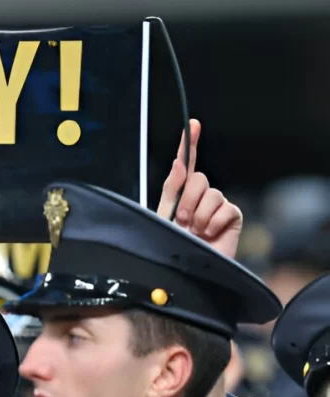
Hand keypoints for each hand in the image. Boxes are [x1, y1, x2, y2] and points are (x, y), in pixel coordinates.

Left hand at [157, 120, 242, 259]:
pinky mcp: (232, 215)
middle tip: (183, 222)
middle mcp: (201, 197)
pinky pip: (224, 207)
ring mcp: (218, 205)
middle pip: (198, 178)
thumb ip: (172, 189)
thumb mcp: (164, 217)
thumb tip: (179, 162)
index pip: (186, 166)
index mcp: (181, 195)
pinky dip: (213, 222)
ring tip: (195, 232)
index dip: (189, 144)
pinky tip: (209, 235)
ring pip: (211, 192)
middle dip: (187, 200)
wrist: (187, 271)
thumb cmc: (172, 248)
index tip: (192, 125)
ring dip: (199, 214)